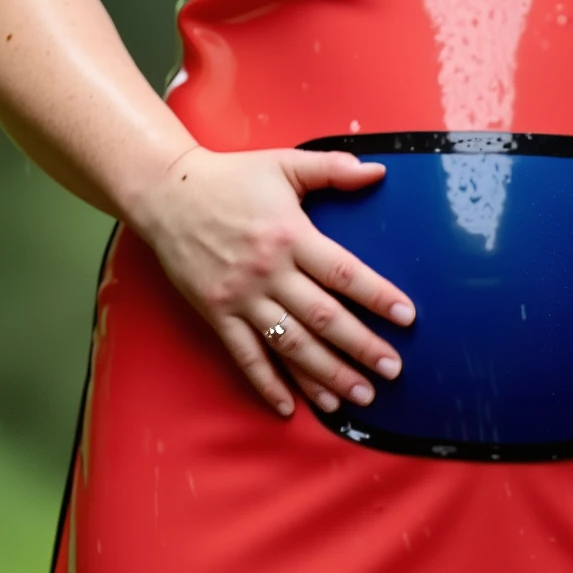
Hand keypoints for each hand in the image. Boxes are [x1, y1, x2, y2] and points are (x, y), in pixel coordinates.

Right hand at [132, 145, 414, 419]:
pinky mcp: (216, 314)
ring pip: (290, 345)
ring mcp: (240, 297)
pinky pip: (245, 356)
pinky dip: (266, 384)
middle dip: (361, 347)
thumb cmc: (230, 178)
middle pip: (323, 318)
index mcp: (290, 234)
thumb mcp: (283, 164)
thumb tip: (379, 171)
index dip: (377, 296)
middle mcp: (268, 271)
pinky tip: (289, 408)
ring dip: (325, 375)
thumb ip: (333, 169)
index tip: (406, 318)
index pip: (344, 273)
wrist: (165, 193)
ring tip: (358, 397)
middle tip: (392, 370)